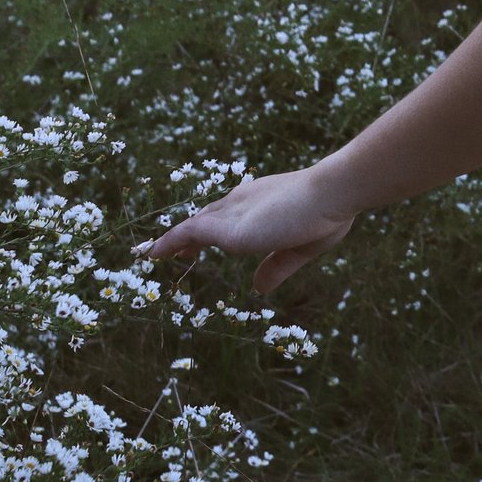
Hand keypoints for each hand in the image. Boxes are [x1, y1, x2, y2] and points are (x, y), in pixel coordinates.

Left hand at [139, 165, 356, 294]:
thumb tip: (257, 289)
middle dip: (186, 234)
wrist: (332, 192)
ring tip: (149, 254)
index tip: (194, 243)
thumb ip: (276, 267)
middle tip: (166, 248)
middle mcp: (241, 201)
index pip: (225, 214)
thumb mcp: (299, 248)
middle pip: (204, 217)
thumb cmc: (326, 214)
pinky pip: (188, 232)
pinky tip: (153, 255)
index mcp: (259, 202)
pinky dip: (169, 242)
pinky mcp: (229, 229)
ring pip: (193, 225)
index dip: (208, 229)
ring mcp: (233, 213)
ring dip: (170, 240)